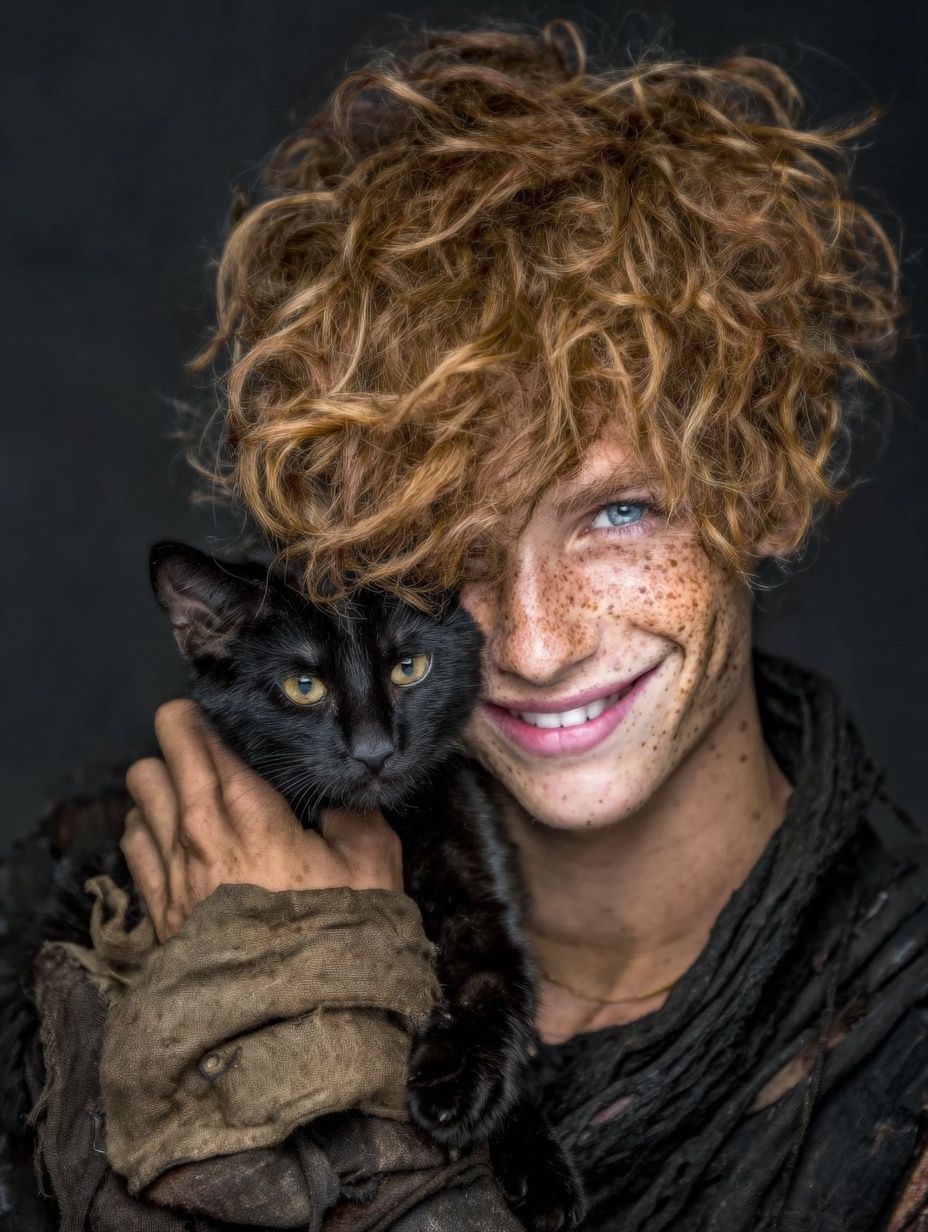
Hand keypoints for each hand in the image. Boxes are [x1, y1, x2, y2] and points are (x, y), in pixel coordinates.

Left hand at [122, 698, 402, 941]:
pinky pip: (132, 840)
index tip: (227, 713)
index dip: (210, 717)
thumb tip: (338, 797)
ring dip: (161, 777)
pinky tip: (170, 829)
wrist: (292, 1020)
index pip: (206, 740)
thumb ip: (355, 815)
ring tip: (190, 781)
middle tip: (203, 726)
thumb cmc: (334, 937)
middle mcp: (200, 833)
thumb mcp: (372, 864)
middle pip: (163, 754)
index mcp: (250, 813)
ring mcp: (174, 870)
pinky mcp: (160, 906)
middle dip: (179, 729)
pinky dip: (146, 822)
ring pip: (141, 790)